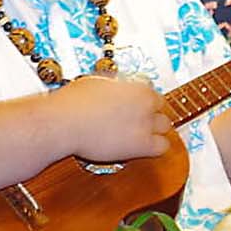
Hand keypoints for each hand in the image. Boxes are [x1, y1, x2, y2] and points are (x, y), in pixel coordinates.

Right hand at [53, 75, 174, 163]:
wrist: (65, 123)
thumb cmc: (73, 103)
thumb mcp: (96, 82)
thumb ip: (114, 85)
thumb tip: (116, 87)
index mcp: (136, 86)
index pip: (152, 91)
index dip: (144, 100)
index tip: (137, 106)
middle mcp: (145, 103)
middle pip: (161, 108)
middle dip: (151, 113)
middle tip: (138, 120)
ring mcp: (145, 123)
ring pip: (165, 126)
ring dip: (155, 129)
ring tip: (140, 134)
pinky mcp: (142, 144)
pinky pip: (162, 147)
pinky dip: (156, 147)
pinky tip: (143, 148)